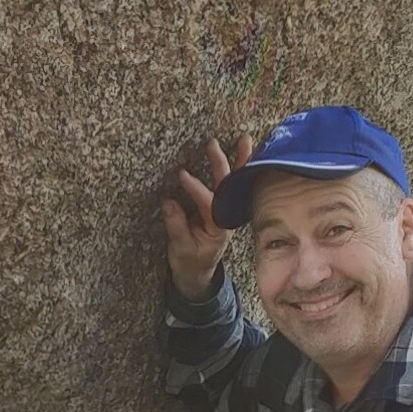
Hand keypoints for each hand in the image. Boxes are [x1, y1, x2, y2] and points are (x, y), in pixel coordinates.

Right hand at [158, 133, 255, 298]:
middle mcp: (227, 216)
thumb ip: (176, 226)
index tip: (182, 176)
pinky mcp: (224, 206)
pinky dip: (241, 166)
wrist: (198, 273)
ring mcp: (227, 209)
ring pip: (236, 182)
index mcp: (218, 228)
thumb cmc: (190, 261)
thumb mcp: (180, 248)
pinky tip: (244, 149)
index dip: (196, 190)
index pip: (209, 204)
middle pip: (226, 187)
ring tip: (244, 138)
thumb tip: (169, 203)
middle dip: (221, 166)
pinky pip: (234, 184)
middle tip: (212, 145)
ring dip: (241, 160)